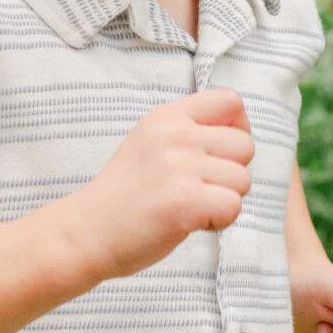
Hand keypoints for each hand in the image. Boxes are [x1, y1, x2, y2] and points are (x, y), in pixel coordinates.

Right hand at [72, 92, 255, 281]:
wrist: (87, 231)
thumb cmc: (124, 194)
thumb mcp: (150, 143)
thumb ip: (189, 132)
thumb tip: (239, 136)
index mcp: (167, 116)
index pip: (231, 101)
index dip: (238, 129)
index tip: (219, 155)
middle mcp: (176, 134)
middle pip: (245, 146)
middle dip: (231, 173)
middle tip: (197, 189)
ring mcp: (180, 166)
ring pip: (243, 180)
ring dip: (224, 200)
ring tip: (189, 206)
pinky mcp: (186, 200)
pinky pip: (234, 207)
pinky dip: (219, 222)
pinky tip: (190, 222)